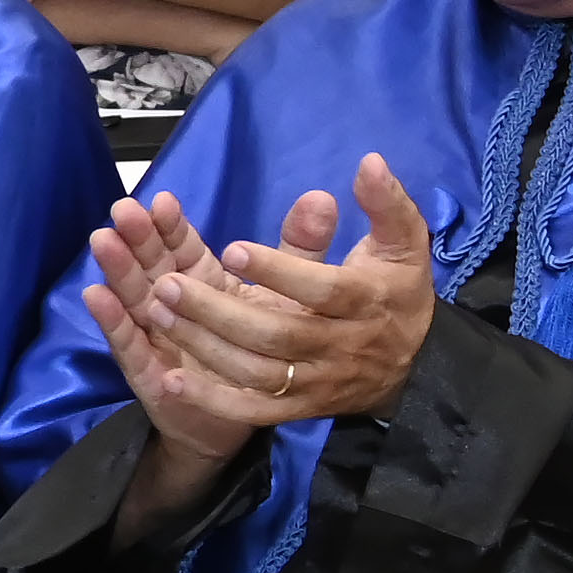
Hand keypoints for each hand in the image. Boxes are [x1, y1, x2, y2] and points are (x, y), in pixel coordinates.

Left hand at [81, 163, 436, 473]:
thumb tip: (369, 162)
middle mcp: (341, 346)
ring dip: (205, 346)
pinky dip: (214, 400)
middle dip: (218, 311)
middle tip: (167, 283)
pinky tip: (172, 379)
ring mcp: (318, 382)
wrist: (413, 367)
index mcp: (366, 301)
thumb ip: (386, 203)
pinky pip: (255, 410)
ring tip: (158, 313)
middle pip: (276, 335)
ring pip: (258, 372)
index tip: (232, 248)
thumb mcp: (403, 244)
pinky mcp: (301, 409)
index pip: (322, 290)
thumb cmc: (397, 293)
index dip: (278, 271)